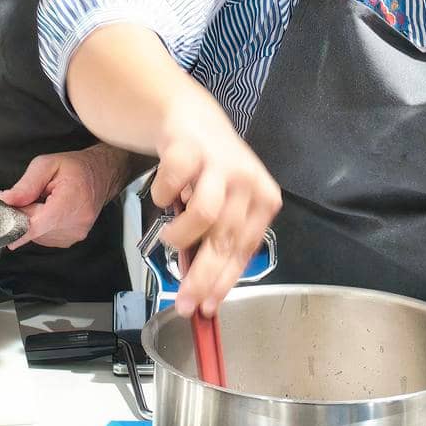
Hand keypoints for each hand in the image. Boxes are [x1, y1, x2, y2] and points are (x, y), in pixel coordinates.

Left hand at [0, 144, 132, 249]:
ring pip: (37, 235)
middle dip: (22, 214)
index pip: (36, 226)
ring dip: (32, 220)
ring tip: (43, 201)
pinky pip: (45, 237)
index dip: (14, 228)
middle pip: (33, 229)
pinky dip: (41, 225)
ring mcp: (74, 234)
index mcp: (70, 202)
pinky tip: (49, 211)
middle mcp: (75, 223)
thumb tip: (6, 200)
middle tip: (22, 197)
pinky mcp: (71, 240)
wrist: (101, 174)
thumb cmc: (76, 168)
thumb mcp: (46, 164)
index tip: (0, 229)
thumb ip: (25, 185)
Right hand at [150, 102, 281, 318]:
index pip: (245, 249)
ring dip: (182, 235)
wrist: (191, 118)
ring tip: (171, 239)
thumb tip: (198, 290)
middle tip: (183, 302)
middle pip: (225, 238)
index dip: (224, 282)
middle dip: (202, 277)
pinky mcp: (190, 147)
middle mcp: (247, 181)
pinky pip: (172, 183)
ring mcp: (219, 162)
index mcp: (262, 199)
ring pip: (205, 214)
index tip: (207, 308)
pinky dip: (162, 196)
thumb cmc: (211, 170)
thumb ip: (216, 241)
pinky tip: (163, 198)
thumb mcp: (224, 204)